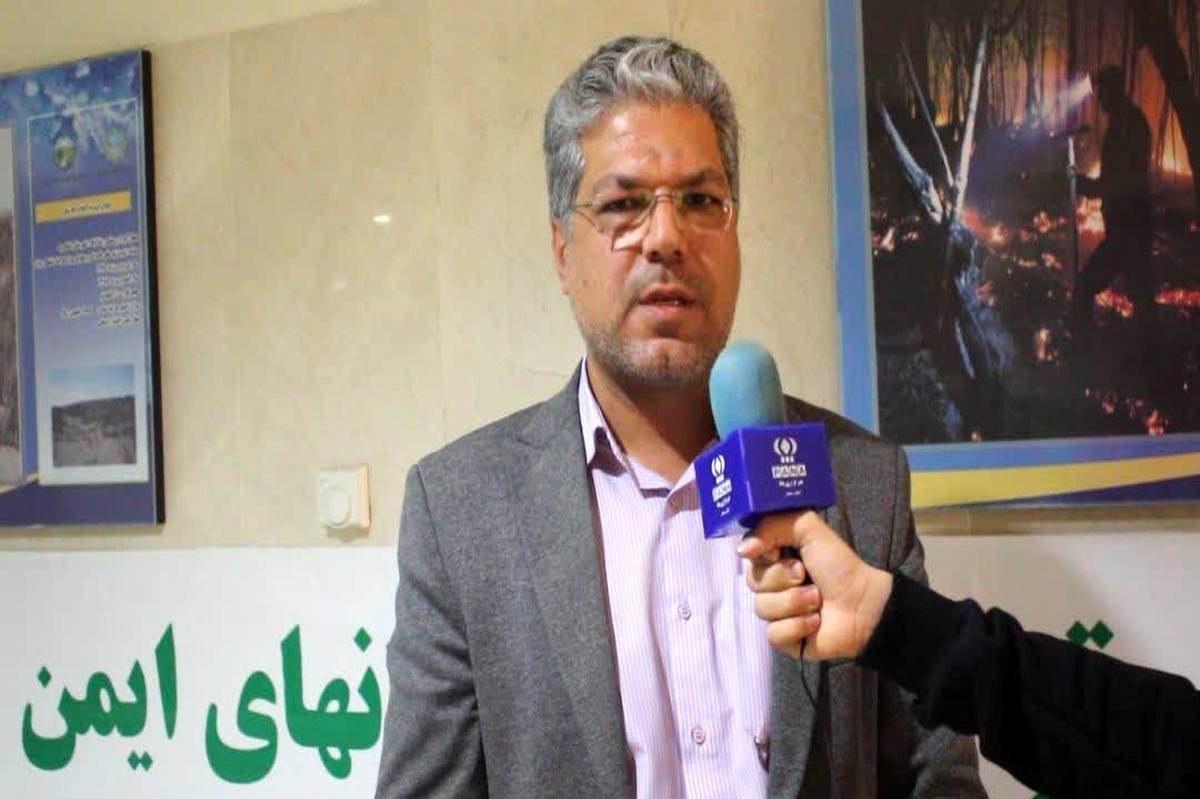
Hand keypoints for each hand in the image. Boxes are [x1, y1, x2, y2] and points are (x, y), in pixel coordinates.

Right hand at [738, 511, 892, 660]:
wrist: (864, 604)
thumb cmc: (839, 566)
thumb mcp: (808, 529)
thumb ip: (773, 525)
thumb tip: (740, 550)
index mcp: (776, 558)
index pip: (748, 555)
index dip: (762, 555)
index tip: (779, 553)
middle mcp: (773, 584)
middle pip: (753, 581)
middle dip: (783, 579)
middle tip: (807, 577)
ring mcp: (777, 613)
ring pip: (762, 608)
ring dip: (795, 603)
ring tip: (818, 601)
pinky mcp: (784, 639)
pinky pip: (774, 633)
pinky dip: (798, 626)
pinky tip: (815, 622)